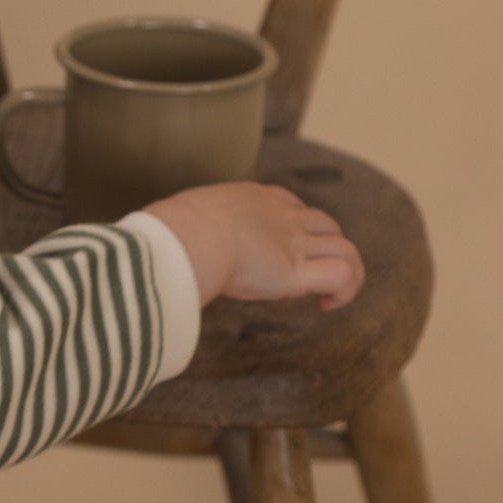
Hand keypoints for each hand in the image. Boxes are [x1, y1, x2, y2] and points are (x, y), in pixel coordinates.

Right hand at [145, 181, 363, 310]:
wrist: (183, 238)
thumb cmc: (171, 230)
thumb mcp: (184, 217)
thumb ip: (187, 229)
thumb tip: (155, 242)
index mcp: (253, 197)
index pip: (293, 206)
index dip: (298, 231)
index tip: (284, 258)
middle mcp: (281, 215)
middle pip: (326, 225)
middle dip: (326, 249)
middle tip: (309, 280)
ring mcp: (293, 241)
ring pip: (346, 249)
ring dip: (348, 274)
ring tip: (331, 299)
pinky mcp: (298, 271)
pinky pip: (342, 273)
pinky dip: (345, 288)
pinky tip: (327, 305)